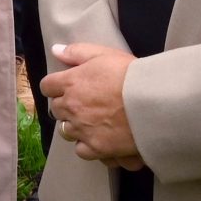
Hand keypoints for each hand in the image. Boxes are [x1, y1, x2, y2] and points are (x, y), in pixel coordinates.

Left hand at [40, 42, 143, 169]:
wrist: (153, 101)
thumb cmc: (131, 75)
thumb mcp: (104, 54)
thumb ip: (76, 52)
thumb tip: (55, 50)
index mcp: (70, 83)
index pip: (47, 86)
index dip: (56, 86)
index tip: (66, 87)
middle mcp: (71, 107)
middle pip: (56, 109)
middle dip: (66, 106)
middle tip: (84, 103)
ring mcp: (82, 129)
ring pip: (65, 131)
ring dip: (74, 126)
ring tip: (91, 122)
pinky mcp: (96, 147)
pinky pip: (81, 150)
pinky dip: (87, 145)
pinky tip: (98, 139)